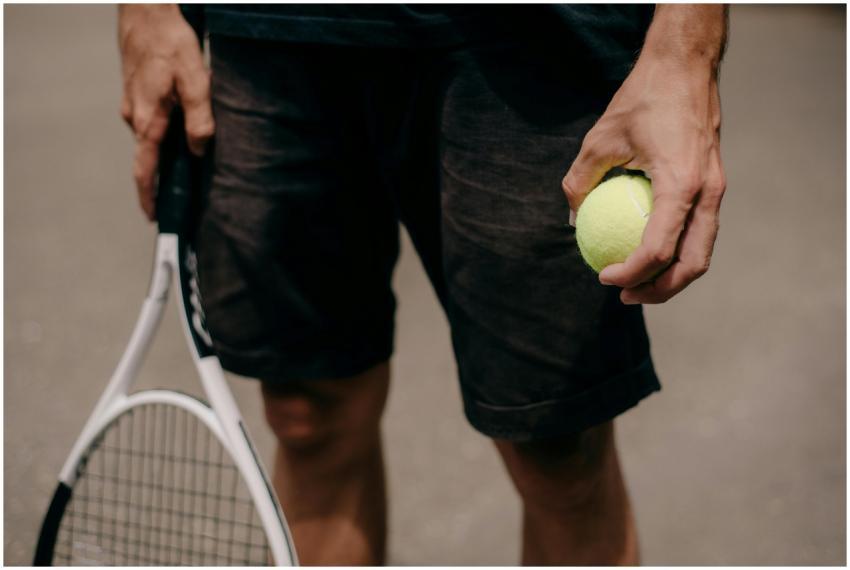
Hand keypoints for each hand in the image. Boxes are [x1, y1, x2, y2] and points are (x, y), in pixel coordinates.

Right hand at [118, 4, 213, 220]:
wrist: (146, 10)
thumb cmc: (170, 42)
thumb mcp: (195, 80)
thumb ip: (199, 118)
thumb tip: (198, 150)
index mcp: (148, 120)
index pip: (144, 170)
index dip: (149, 197)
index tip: (155, 217)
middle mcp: (135, 117)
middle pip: (150, 158)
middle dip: (164, 178)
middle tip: (185, 196)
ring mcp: (133, 105)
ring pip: (153, 137)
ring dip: (169, 150)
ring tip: (194, 160)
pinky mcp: (137, 94)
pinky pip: (152, 121)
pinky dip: (166, 130)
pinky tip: (184, 125)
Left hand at [562, 6, 726, 303]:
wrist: (686, 66)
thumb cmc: (642, 99)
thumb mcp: (599, 139)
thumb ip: (580, 181)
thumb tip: (571, 217)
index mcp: (682, 184)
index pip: (658, 249)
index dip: (630, 273)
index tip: (603, 277)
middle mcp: (708, 192)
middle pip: (691, 263)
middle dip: (660, 290)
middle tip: (624, 296)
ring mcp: (717, 189)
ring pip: (701, 251)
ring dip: (671, 275)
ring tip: (636, 282)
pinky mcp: (715, 184)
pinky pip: (699, 231)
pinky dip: (677, 250)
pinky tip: (646, 248)